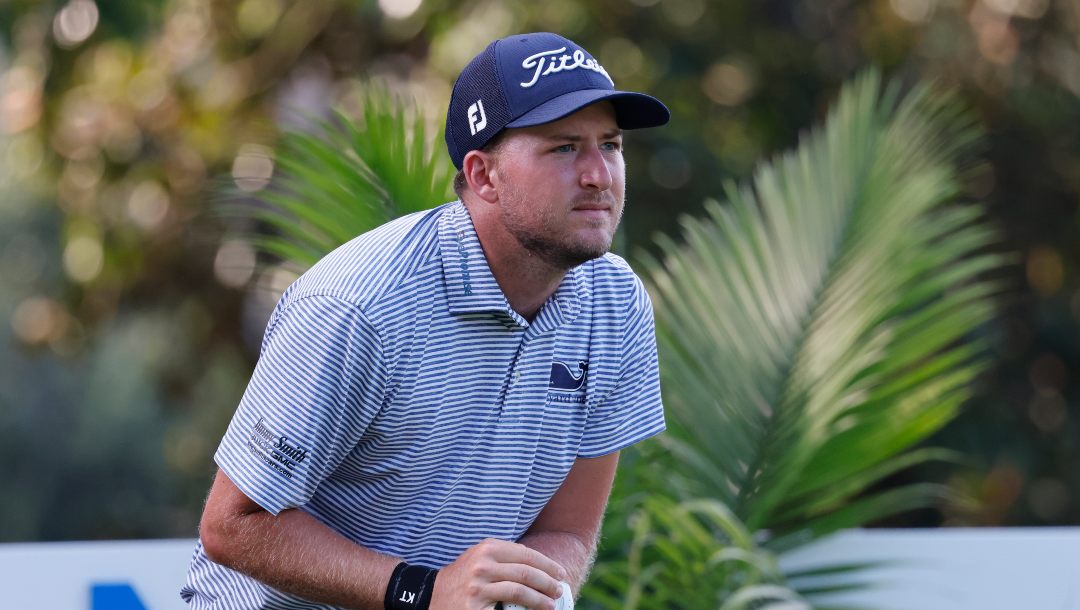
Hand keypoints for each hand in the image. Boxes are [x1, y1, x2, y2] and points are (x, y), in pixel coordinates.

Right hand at [430, 538, 567, 609]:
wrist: (429, 596)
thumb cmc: (461, 579)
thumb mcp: (479, 559)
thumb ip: (504, 558)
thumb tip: (539, 567)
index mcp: (487, 548)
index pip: (526, 554)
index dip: (547, 564)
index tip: (559, 573)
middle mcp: (483, 563)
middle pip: (526, 571)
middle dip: (548, 582)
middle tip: (559, 590)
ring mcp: (478, 584)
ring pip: (520, 590)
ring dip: (541, 599)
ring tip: (551, 605)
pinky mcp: (475, 604)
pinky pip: (508, 607)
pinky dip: (525, 609)